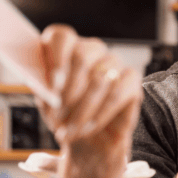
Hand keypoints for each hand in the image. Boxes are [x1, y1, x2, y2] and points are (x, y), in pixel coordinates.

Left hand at [38, 25, 141, 177]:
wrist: (88, 140)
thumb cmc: (65, 117)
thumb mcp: (47, 103)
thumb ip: (45, 90)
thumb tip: (49, 89)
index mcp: (66, 47)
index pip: (61, 36)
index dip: (56, 58)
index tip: (53, 86)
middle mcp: (92, 50)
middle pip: (82, 56)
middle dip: (69, 91)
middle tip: (59, 116)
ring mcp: (114, 64)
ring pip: (100, 79)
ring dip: (83, 109)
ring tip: (72, 130)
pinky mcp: (132, 81)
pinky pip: (118, 94)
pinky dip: (102, 114)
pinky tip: (90, 127)